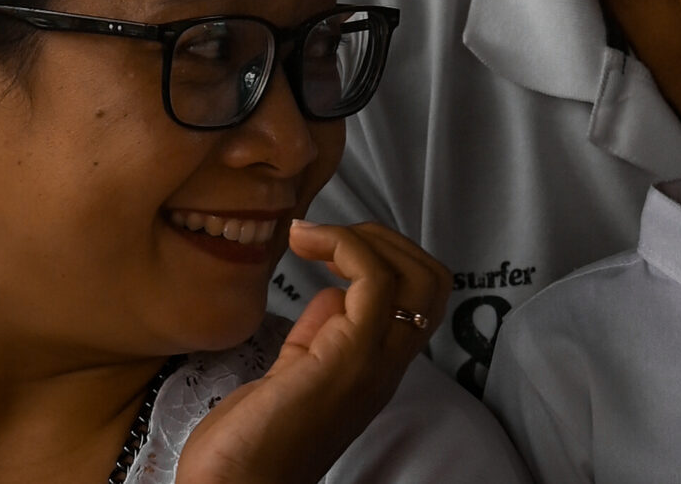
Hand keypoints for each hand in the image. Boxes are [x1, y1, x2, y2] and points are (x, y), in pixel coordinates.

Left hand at [176, 220, 450, 483]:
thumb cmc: (248, 443)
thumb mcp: (290, 373)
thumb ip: (318, 333)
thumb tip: (333, 293)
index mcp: (375, 368)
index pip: (420, 297)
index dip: (387, 255)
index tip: (331, 245)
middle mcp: (386, 367)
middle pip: (433, 282)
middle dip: (386, 239)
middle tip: (330, 235)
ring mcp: (373, 364)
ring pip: (418, 277)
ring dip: (365, 237)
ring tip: (314, 236)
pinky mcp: (348, 359)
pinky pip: (374, 281)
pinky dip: (344, 245)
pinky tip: (303, 242)